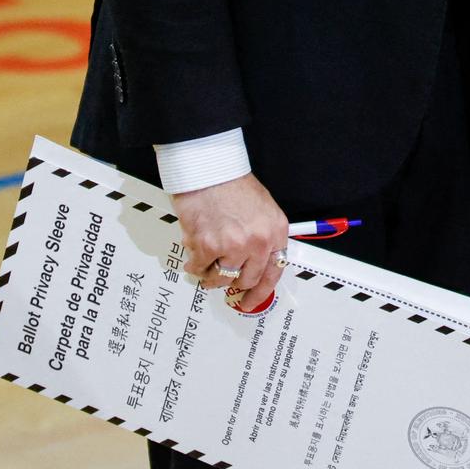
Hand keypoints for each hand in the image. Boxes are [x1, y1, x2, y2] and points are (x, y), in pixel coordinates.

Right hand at [172, 172, 289, 310]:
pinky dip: (195, 265)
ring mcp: (233, 246)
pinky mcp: (208, 246)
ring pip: (222, 278)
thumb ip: (262, 236)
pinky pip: (200, 268)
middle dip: (233, 284)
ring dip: (212, 275)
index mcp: (276, 231)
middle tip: (223, 282)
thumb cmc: (231, 183)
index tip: (252, 300)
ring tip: (206, 264)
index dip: (262, 290)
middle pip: (247, 279)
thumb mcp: (262, 208)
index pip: (274, 271)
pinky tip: (194, 256)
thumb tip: (255, 262)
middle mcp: (258, 241)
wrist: (209, 168)